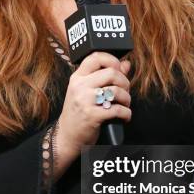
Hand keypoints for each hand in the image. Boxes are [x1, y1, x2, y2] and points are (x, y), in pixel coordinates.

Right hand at [55, 52, 131, 170]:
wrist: (67, 136)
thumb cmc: (78, 112)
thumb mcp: (87, 91)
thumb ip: (106, 76)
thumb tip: (126, 64)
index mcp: (77, 78)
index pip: (96, 57)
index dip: (112, 60)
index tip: (119, 69)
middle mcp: (79, 86)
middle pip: (112, 73)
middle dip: (125, 82)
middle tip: (124, 92)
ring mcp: (85, 101)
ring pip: (117, 91)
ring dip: (127, 99)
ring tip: (124, 105)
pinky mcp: (92, 116)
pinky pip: (118, 110)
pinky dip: (126, 114)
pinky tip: (124, 117)